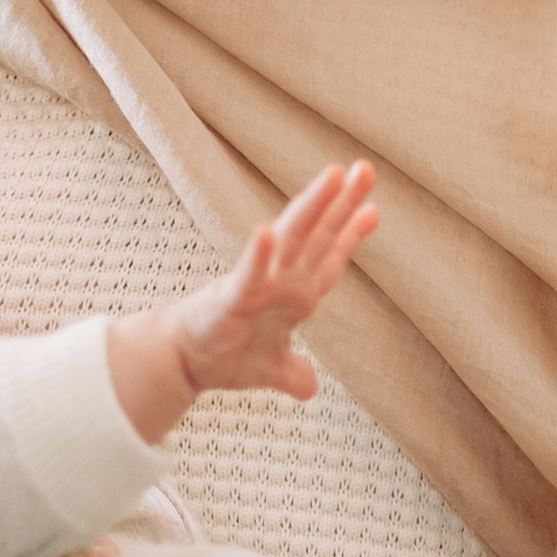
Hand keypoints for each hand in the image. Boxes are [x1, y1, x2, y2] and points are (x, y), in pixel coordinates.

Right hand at [110, 160, 377, 435]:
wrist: (183, 362)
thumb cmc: (225, 353)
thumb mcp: (270, 368)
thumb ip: (293, 373)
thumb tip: (308, 388)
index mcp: (295, 294)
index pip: (329, 257)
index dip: (351, 234)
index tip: (373, 209)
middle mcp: (281, 280)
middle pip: (318, 234)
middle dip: (342, 202)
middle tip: (365, 169)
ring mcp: (258, 284)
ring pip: (291, 238)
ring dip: (312, 206)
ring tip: (332, 176)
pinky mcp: (231, 298)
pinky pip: (248, 275)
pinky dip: (258, 255)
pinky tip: (265, 231)